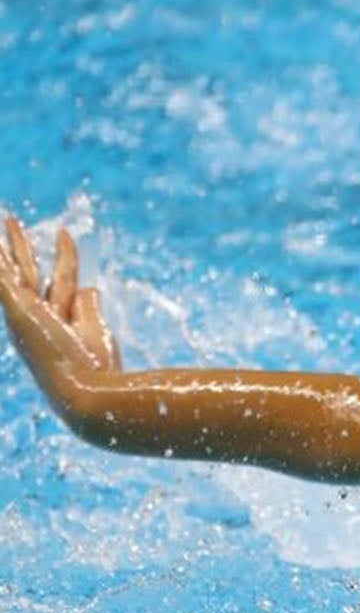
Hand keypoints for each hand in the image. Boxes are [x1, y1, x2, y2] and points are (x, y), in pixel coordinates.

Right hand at [1, 215, 122, 425]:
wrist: (86, 393)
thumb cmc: (97, 372)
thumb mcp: (96, 333)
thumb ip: (89, 308)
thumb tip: (88, 287)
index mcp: (58, 325)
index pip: (62, 283)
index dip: (66, 257)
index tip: (66, 234)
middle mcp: (37, 319)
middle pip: (30, 272)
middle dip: (22, 246)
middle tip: (11, 221)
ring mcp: (26, 314)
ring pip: (16, 269)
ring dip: (12, 244)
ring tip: (7, 219)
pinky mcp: (18, 311)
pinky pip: (3, 277)